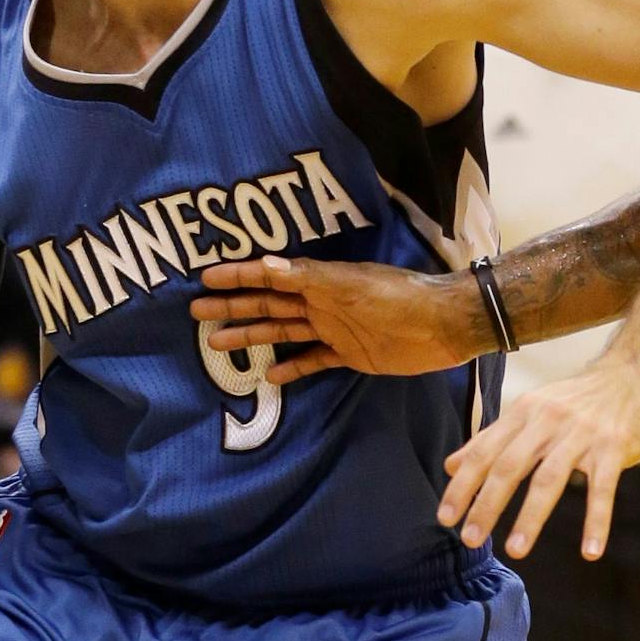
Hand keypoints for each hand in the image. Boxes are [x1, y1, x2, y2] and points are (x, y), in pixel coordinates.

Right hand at [190, 255, 481, 382]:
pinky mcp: (350, 354)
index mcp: (320, 281)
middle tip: (196, 312)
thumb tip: (265, 264)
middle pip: (269, 305)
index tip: (205, 277)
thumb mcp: (352, 285)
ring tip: (217, 342)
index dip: (238, 277)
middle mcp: (322, 303)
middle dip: (233, 307)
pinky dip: (292, 368)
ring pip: (283, 332)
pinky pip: (313, 360)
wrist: (443, 325)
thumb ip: (309, 277)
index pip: (270, 276)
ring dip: (252, 336)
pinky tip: (269, 376)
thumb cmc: (399, 298)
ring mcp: (334, 329)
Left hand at [438, 360, 639, 562]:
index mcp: (524, 412)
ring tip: (515, 550)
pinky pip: (603, 490)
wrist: (632, 375)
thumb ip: (491, 439)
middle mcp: (548, 421)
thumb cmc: (575, 400)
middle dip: (487, 504)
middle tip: (470, 539)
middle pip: (510, 466)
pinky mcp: (613, 448)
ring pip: (550, 479)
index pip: (485, 452)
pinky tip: (590, 552)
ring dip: (531, 517)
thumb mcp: (530, 411)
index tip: (445, 518)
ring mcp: (582, 434)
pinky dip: (597, 522)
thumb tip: (451, 466)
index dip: (463, 486)